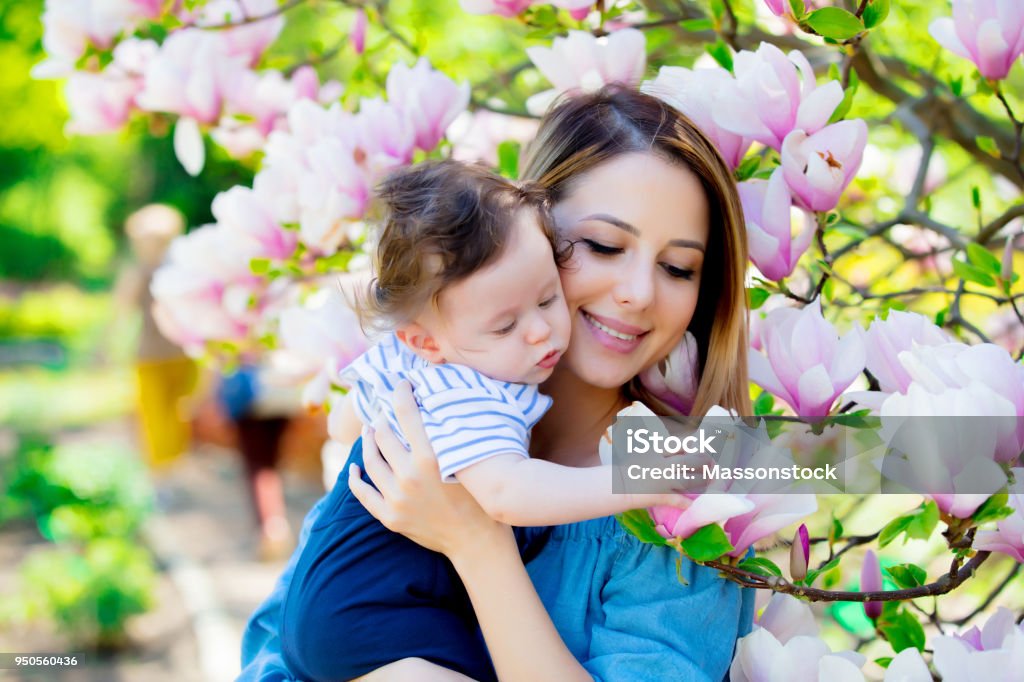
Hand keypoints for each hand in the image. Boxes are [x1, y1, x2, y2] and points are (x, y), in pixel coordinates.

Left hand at [348, 381, 512, 558]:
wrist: (476, 541)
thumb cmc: (479, 497)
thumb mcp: (469, 461)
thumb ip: (450, 437)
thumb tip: (437, 406)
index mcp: (430, 458)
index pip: (406, 414)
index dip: (400, 394)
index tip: (400, 385)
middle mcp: (409, 476)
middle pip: (383, 435)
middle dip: (382, 418)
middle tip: (384, 412)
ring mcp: (396, 498)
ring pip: (370, 461)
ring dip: (367, 442)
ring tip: (369, 432)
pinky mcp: (389, 517)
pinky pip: (362, 493)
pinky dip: (354, 478)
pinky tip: (353, 468)